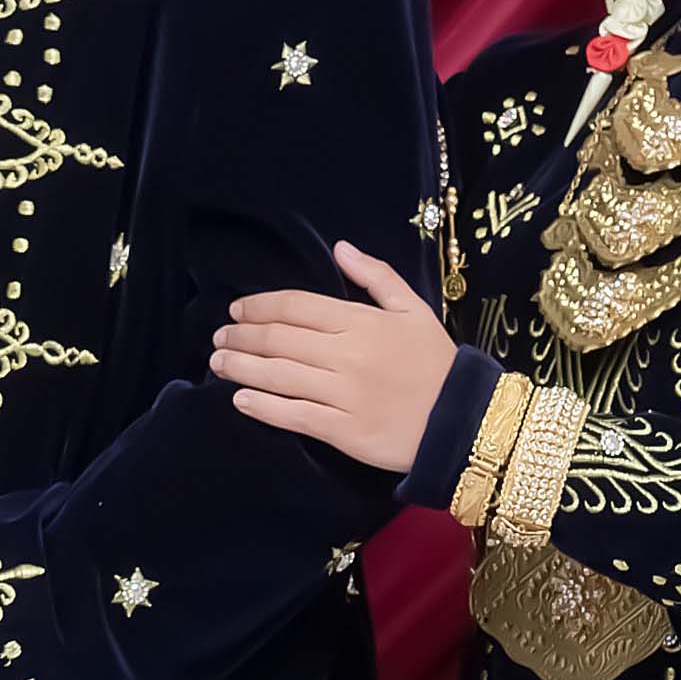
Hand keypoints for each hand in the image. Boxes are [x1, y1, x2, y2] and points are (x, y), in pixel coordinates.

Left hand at [208, 243, 456, 473]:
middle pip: (280, 339)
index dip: (260, 306)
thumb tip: (340, 248)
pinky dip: (263, 407)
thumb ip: (376, 276)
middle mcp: (348, 355)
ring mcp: (345, 394)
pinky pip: (295, 415)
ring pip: (280, 375)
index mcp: (362, 322)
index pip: (297, 306)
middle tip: (218, 339)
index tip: (237, 310)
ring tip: (218, 364)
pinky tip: (240, 400)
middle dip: (242, 337)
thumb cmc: (436, 363)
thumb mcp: (414, 309)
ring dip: (241, 368)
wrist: (463, 420)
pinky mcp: (345, 431)